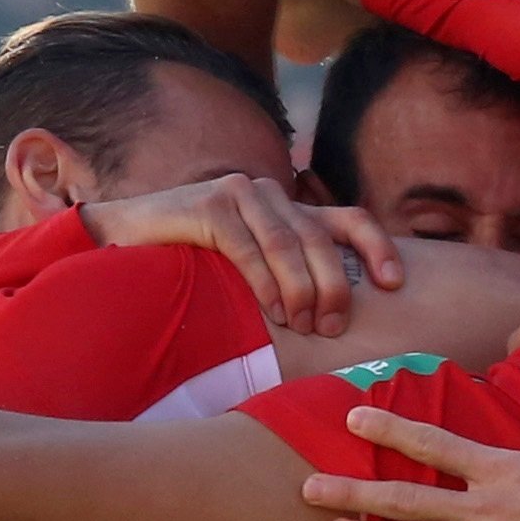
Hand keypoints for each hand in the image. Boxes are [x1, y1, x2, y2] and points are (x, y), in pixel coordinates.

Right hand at [86, 172, 404, 334]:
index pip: (351, 218)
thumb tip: (337, 325)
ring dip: (300, 289)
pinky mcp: (208, 203)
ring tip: (304, 327)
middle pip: (321, 238)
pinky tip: (272, 312)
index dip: (378, 248)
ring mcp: (240, 193)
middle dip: (334, 286)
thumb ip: (290, 281)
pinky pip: (247, 246)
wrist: (125, 242)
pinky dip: (263, 281)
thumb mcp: (253, 273)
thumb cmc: (195, 268)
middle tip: (332, 327)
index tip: (394, 284)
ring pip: (287, 243)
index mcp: (291, 208)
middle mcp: (272, 194)